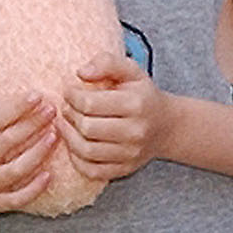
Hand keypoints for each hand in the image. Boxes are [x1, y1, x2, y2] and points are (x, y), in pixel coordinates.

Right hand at [0, 70, 59, 217]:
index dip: (16, 108)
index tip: (37, 95)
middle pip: (8, 142)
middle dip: (33, 125)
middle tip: (53, 110)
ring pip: (16, 170)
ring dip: (39, 153)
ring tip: (56, 135)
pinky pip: (16, 199)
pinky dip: (34, 189)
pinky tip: (50, 174)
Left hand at [59, 55, 169, 182]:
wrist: (167, 126)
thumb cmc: (143, 95)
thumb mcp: (131, 71)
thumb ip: (107, 62)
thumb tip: (81, 73)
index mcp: (136, 104)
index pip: (90, 103)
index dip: (72, 96)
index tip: (69, 91)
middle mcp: (135, 132)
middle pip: (86, 128)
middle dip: (70, 115)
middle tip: (67, 107)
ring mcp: (130, 154)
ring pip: (86, 151)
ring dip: (68, 136)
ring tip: (66, 124)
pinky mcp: (124, 169)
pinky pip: (91, 170)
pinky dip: (76, 159)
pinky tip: (75, 144)